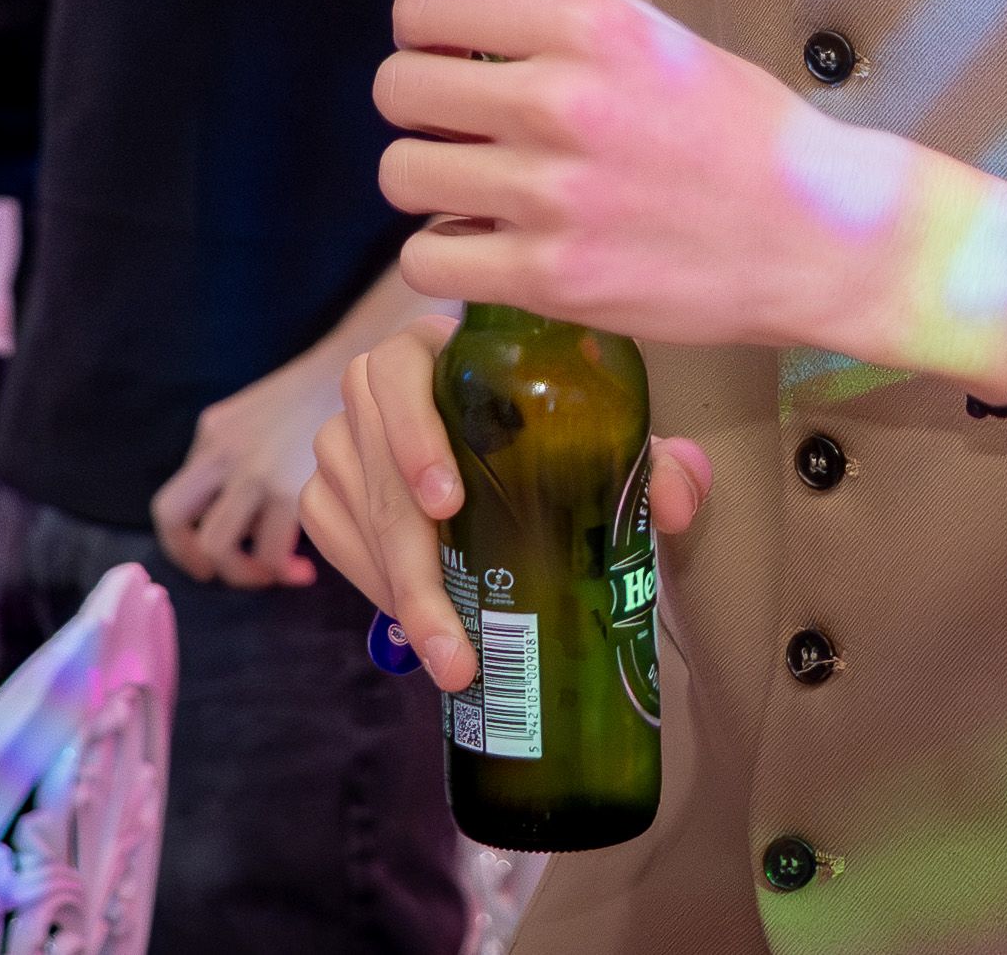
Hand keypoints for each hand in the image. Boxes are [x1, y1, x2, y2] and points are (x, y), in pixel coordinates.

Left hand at [150, 340, 354, 590]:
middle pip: (173, 519)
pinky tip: (306, 569)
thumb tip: (240, 521)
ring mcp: (254, 470)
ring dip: (245, 572)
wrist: (365, 371)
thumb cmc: (321, 400)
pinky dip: (284, 571)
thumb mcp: (261, 415)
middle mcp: (223, 450)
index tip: (206, 561)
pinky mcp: (289, 489)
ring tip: (276, 572)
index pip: (172, 500)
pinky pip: (271, 552)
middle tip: (230, 572)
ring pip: (218, 545)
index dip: (181, 543)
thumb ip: (238, 457)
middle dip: (197, 560)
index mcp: (214, 432)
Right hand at [292, 318, 709, 693]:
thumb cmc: (562, 434)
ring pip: (343, 504)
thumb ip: (652, 463)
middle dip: (409, 562)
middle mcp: (378, 387)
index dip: (412, 434)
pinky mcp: (330, 485)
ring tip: (449, 654)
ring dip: (393, 588)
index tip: (447, 503)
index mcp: (440, 353)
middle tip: (452, 640)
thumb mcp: (613, 441)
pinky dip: (367, 580)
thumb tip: (678, 499)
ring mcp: (346, 436)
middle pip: (366, 460)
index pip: (396, 372)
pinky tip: (415, 622)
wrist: (519, 452)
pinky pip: (328, 528)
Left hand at [369, 0, 1006, 402]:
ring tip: (485, 187)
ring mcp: (555, 198)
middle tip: (472, 127)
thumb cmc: (731, 125)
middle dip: (424, 106)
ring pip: (401, 174)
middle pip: (397, 88)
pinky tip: (495, 244)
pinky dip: (449, 256)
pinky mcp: (554, 281)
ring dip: (433, 182)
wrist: (821, 234)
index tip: (461, 56)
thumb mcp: (643, 30)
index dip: (427, 30)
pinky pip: (427, 261)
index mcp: (590, 26)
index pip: (421, 3)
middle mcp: (564, 102)